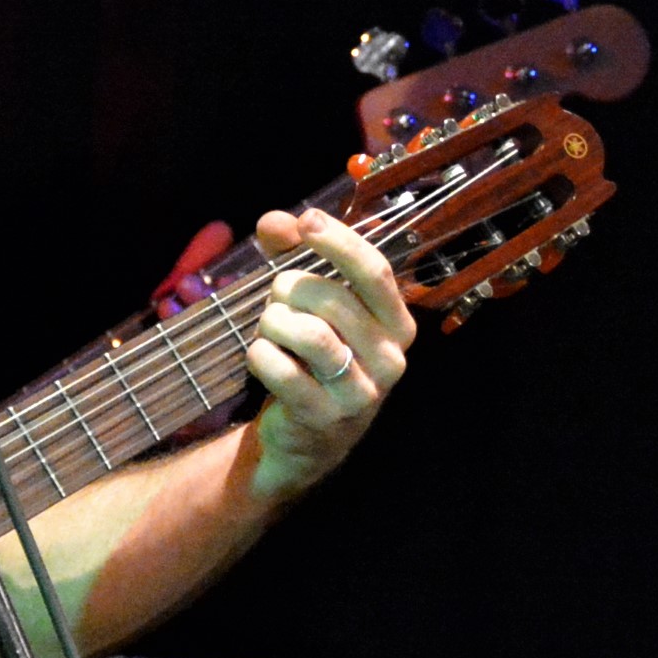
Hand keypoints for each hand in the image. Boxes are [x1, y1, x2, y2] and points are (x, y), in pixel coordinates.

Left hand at [237, 210, 416, 496]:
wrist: (309, 436)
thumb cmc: (314, 358)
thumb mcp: (313, 305)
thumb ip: (295, 255)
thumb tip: (273, 223)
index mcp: (397, 324)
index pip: (374, 272)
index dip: (339, 242)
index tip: (306, 221)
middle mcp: (390, 358)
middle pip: (330, 298)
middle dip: (288, 290)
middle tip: (277, 302)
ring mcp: (361, 392)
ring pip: (306, 332)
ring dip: (273, 322)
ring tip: (269, 331)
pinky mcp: (326, 417)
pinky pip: (281, 369)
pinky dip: (260, 355)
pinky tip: (262, 359)